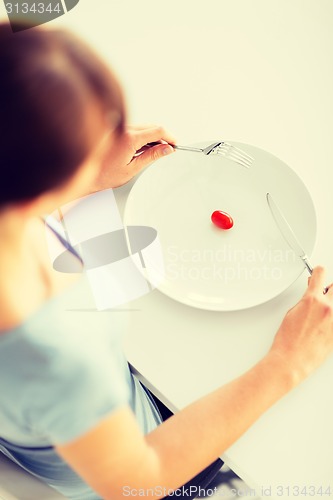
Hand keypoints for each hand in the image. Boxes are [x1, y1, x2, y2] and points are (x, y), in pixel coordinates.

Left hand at [94, 125, 175, 189]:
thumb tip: (166, 149)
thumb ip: (152, 156)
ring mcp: (119, 128)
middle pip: (151, 126)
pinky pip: (135, 130)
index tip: (175, 144)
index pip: (157, 130)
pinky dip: (143, 137)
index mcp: (129, 138)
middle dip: (163, 137)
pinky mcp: (116, 131)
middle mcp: (123, 129)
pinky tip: (144, 149)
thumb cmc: (105, 175)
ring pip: (143, 127)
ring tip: (156, 152)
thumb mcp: (133, 168)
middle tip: (168, 149)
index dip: (169, 137)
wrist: (87, 174)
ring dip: (153, 137)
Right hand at [269, 266, 332, 384]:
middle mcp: (328, 308)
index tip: (318, 272)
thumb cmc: (288, 340)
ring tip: (324, 311)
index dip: (318, 272)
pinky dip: (332, 318)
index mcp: (313, 300)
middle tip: (324, 293)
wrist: (292, 360)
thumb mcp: (292, 313)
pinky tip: (325, 324)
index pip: (321, 274)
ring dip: (332, 303)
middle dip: (329, 288)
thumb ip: (306, 300)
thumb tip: (312, 295)